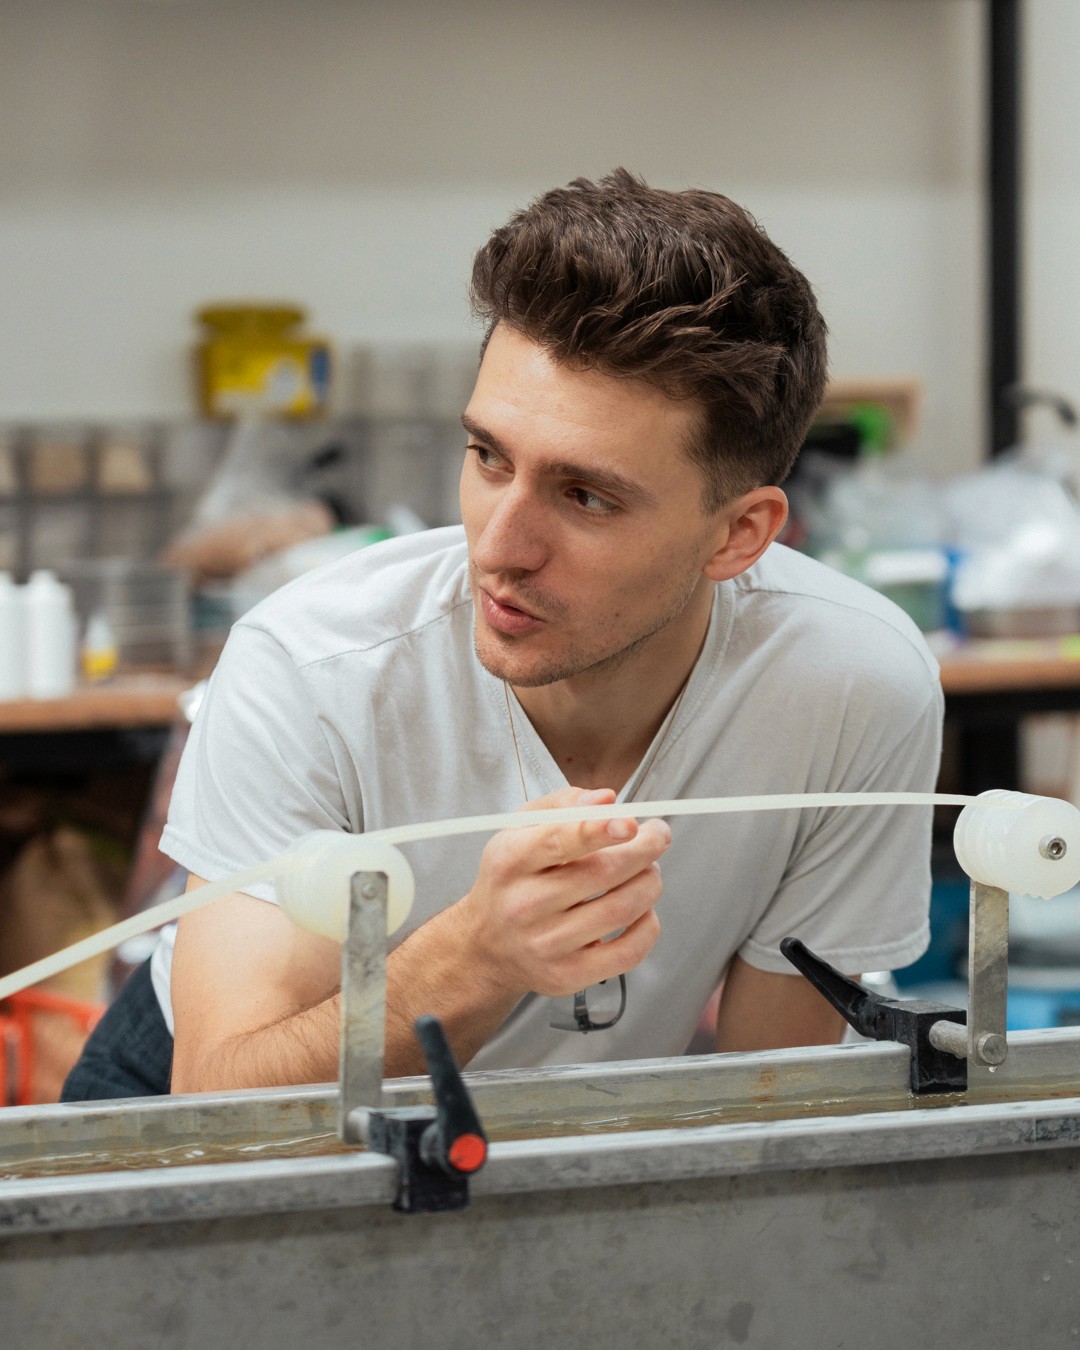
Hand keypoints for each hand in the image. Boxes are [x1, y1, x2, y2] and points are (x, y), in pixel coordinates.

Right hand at [457, 785, 671, 1000]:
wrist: (486, 944)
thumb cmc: (511, 880)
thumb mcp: (520, 829)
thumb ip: (564, 804)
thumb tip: (607, 800)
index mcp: (510, 861)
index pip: (556, 840)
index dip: (598, 829)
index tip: (630, 822)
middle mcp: (523, 905)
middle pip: (601, 873)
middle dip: (644, 849)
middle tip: (657, 836)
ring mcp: (546, 944)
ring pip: (621, 909)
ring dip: (650, 882)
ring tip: (648, 870)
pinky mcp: (568, 975)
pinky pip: (629, 952)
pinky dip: (649, 925)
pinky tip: (642, 910)